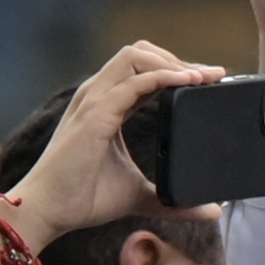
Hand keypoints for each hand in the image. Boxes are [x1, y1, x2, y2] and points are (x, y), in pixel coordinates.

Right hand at [2, 42, 224, 242]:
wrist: (51, 210)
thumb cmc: (85, 197)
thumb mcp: (140, 196)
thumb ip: (174, 202)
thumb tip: (212, 210)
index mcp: (108, 106)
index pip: (142, 72)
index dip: (176, 69)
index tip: (210, 80)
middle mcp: (99, 96)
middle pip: (139, 54)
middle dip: (178, 59)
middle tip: (213, 76)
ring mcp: (95, 102)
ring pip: (134, 58)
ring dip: (173, 63)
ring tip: (204, 77)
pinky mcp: (96, 116)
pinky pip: (132, 84)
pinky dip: (162, 78)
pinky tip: (186, 83)